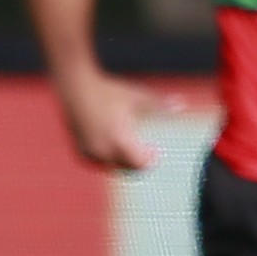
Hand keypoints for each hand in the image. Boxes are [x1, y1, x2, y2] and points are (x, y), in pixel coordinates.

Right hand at [56, 71, 183, 170]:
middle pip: (129, 169)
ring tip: (131, 150)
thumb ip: (159, 105)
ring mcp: (91, 153)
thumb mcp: (136, 97)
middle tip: (148, 155)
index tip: (156, 153)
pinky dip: (108, 159)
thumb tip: (182, 104)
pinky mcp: (81, 153)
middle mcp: (104, 150)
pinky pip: (100, 164)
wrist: (75, 87)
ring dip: (124, 162)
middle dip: (138, 163)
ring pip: (114, 168)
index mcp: (121, 140)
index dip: (150, 160)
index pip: (141, 164)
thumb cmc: (109, 91)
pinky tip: (113, 149)